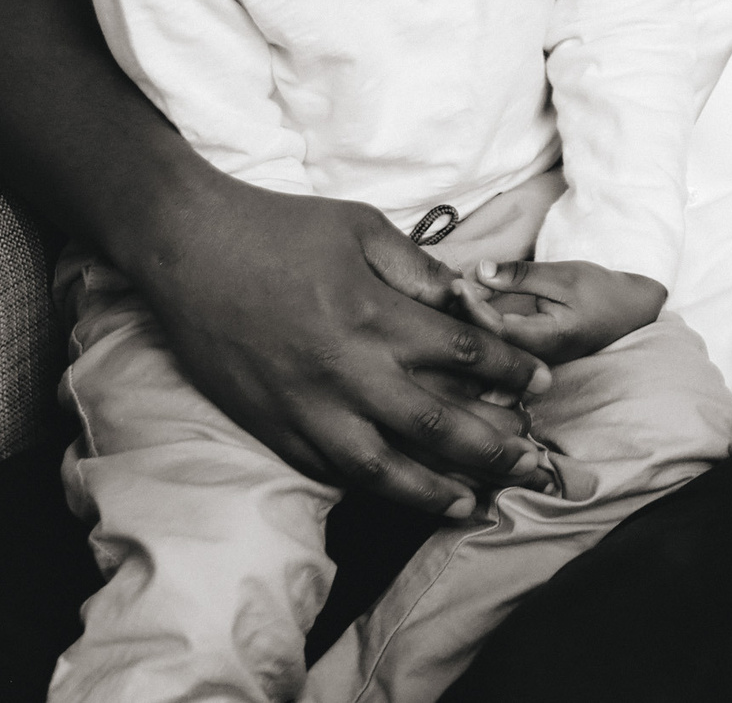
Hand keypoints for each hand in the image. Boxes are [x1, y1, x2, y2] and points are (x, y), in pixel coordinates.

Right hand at [133, 180, 555, 516]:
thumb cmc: (281, 229)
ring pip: (381, 466)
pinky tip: (398, 494)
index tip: (543, 383)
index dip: (511, 371)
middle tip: (528, 463)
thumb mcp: (363, 228)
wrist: (189, 248)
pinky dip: (368, 486)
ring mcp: (305, 405)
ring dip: (432, 490)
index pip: (463, 354)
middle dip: (491, 447)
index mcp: (376, 316)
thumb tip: (466, 301)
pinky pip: (327, 468)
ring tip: (471, 503)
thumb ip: (419, 270)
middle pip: (436, 423)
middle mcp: (346, 371)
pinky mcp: (269, 425)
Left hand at [461, 260, 666, 363]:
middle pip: (484, 345)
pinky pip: (497, 349)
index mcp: (545, 341)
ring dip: (468, 323)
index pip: (494, 330)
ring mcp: (531, 363)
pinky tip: (470, 313)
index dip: (471, 308)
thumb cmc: (602, 291)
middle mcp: (534, 359)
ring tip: (457, 296)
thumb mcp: (564, 276)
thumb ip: (521, 276)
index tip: (458, 283)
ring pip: (488, 349)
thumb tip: (480, 270)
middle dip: (462, 316)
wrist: (631, 311)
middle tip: (452, 286)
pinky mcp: (530, 358)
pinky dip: (481, 330)